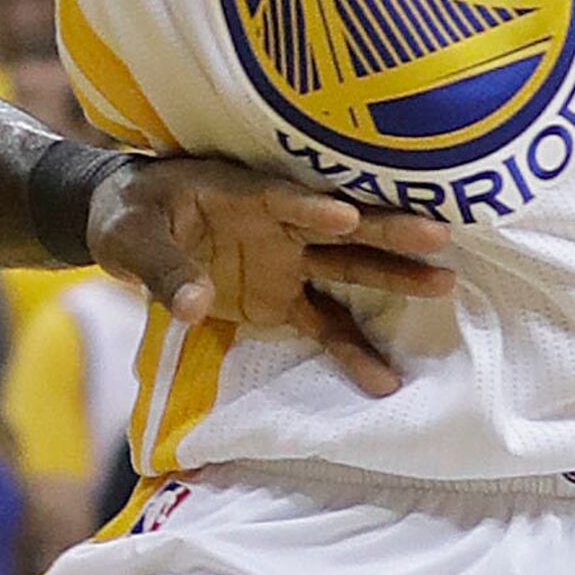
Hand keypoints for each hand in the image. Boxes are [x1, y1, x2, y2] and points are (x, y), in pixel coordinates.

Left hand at [89, 155, 454, 396]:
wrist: (129, 227)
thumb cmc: (130, 216)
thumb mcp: (130, 236)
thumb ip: (162, 268)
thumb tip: (193, 307)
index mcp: (242, 194)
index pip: (282, 199)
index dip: (311, 207)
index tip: (345, 214)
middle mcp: (279, 225)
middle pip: (340, 228)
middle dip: (386, 231)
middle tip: (437, 233)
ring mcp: (287, 261)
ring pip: (349, 269)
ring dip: (394, 277)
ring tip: (445, 283)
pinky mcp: (283, 298)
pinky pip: (325, 326)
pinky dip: (353, 352)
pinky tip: (384, 380)